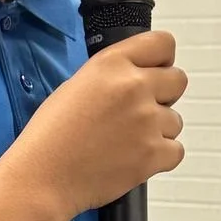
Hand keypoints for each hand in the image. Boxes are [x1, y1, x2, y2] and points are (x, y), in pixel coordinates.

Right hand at [15, 29, 186, 220]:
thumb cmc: (51, 135)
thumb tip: (139, 78)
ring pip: (175, 121)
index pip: (164, 44)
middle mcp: (134, 87)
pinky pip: (176, 151)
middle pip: (178, 80)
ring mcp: (147, 121)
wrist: (43, 177)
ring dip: (158, 131)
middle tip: (139, 113)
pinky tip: (134, 159)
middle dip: (164, 95)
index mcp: (113, 64)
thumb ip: (113, 75)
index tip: (154, 73)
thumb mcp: (77, 85)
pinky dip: (160, 158)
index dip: (161, 61)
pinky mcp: (153, 154)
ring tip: (126, 142)